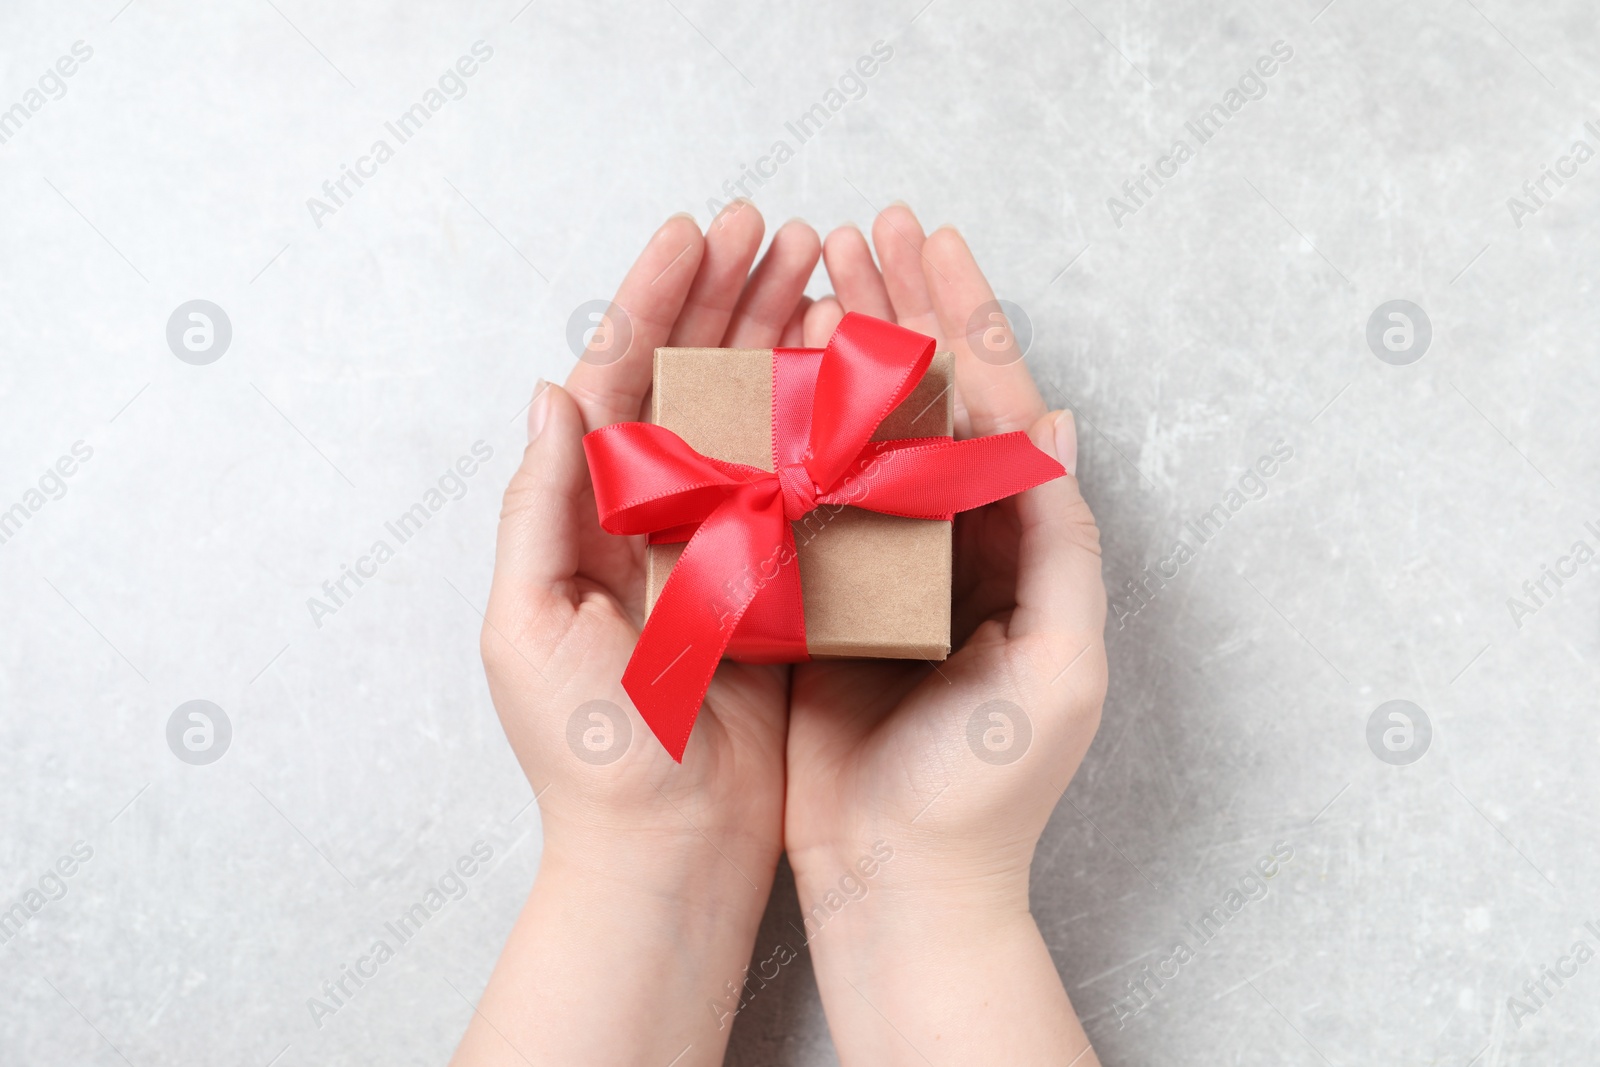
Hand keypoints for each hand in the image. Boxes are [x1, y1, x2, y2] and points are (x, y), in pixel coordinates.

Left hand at [455, 203, 822, 1065]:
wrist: (665, 853)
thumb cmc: (589, 755)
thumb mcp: (529, 628)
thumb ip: (540, 508)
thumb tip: (552, 391)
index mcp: (588, 517)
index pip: (619, 381)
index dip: (654, 300)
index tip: (697, 233)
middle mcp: (656, 518)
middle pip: (691, 381)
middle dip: (728, 298)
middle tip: (776, 229)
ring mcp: (722, 546)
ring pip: (753, 418)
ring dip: (780, 341)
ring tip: (819, 273)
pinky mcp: (780, 585)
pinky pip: (804, 484)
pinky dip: (824, 423)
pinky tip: (854, 372)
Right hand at [784, 207, 1107, 1064]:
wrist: (900, 878)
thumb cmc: (988, 786)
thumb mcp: (1059, 666)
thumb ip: (1062, 542)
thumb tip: (1059, 421)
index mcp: (1017, 546)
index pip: (996, 406)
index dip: (965, 317)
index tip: (930, 243)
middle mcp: (950, 539)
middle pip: (927, 398)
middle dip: (903, 308)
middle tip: (869, 226)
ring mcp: (881, 560)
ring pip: (860, 428)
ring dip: (845, 349)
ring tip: (818, 272)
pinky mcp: (820, 593)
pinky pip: (805, 489)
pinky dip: (790, 426)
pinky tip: (769, 372)